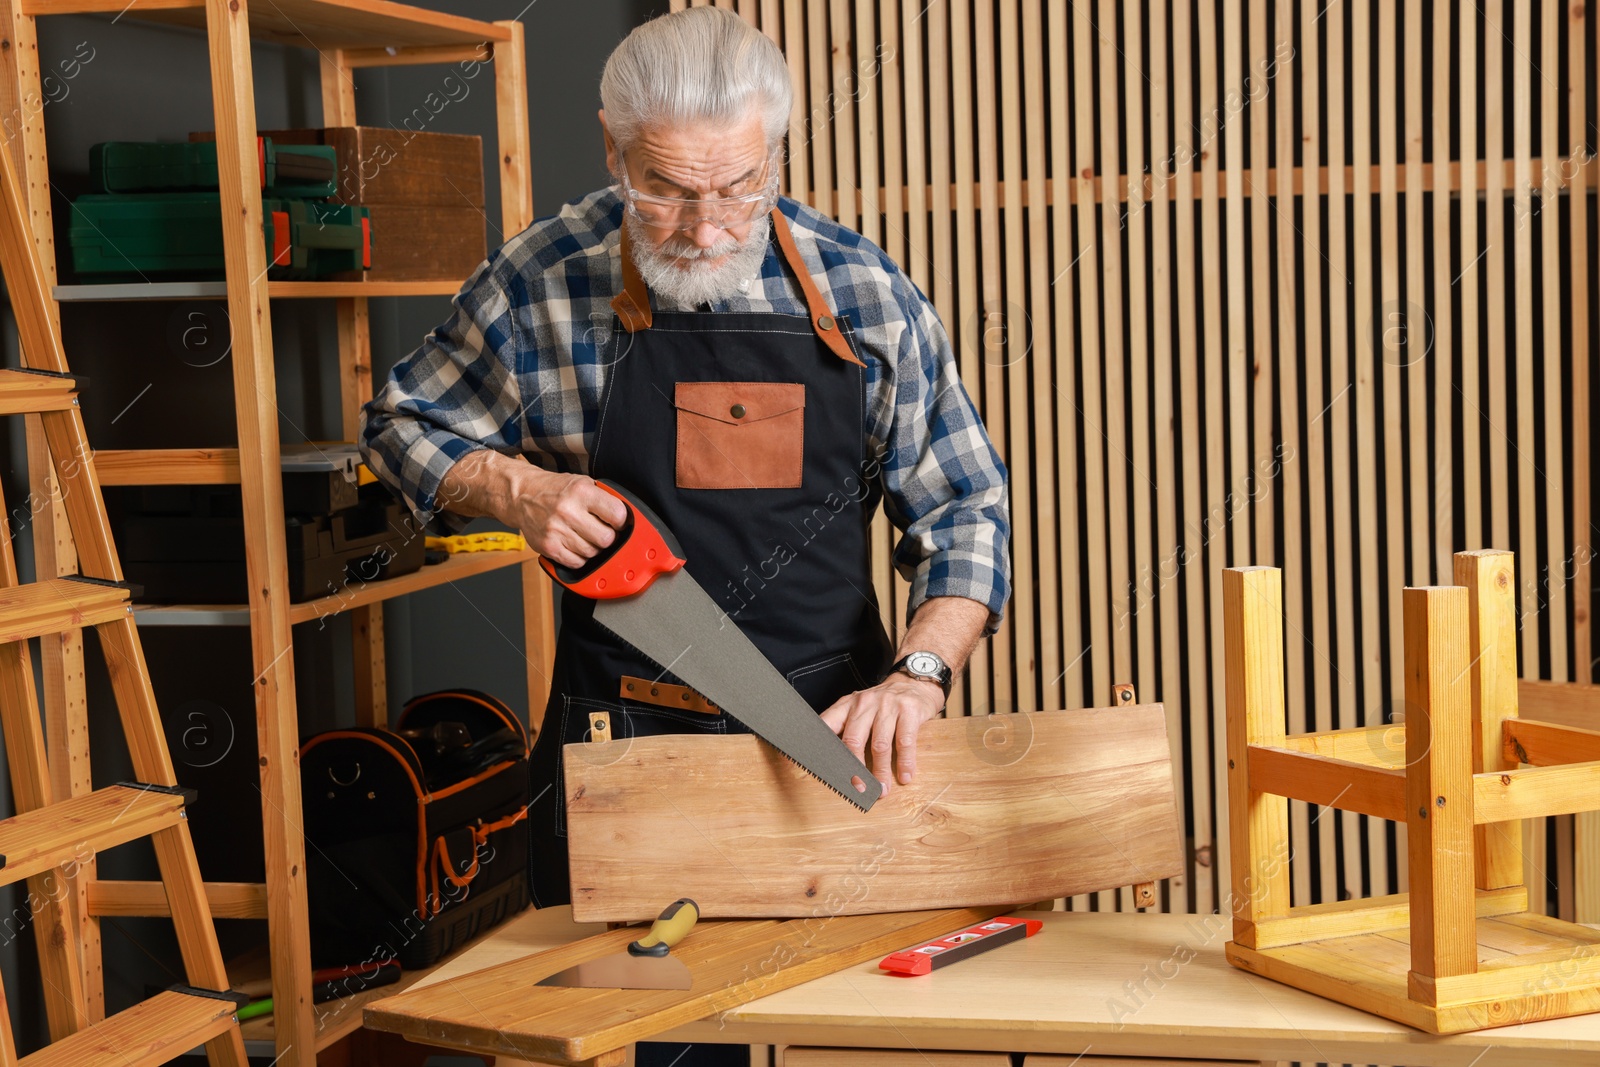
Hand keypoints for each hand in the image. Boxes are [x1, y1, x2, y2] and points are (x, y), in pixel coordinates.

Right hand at [507, 466, 627, 568]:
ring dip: (593, 547)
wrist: (522, 495)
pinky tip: (576, 545)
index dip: (621, 521)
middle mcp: (568, 511)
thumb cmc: (554, 489)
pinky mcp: (548, 547)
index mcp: (581, 492)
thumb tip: (625, 516)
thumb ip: (603, 497)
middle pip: (606, 538)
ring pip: (592, 553)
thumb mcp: (581, 482)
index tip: (617, 522)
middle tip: (602, 531)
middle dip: (608, 536)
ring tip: (586, 536)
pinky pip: (576, 563)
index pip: (617, 515)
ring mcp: (556, 531)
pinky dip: (580, 557)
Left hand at [820, 673, 944, 795]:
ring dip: (880, 772)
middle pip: (853, 740)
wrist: (913, 684)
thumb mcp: (859, 710)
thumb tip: (828, 761)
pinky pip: (905, 741)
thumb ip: (844, 729)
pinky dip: (905, 762)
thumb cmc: (882, 705)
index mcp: (847, 705)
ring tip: (881, 791)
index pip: (826, 725)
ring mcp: (887, 706)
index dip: (818, 747)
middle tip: (857, 789)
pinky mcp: (909, 711)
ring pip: (879, 745)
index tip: (815, 769)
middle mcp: (864, 703)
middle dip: (854, 769)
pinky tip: (905, 776)